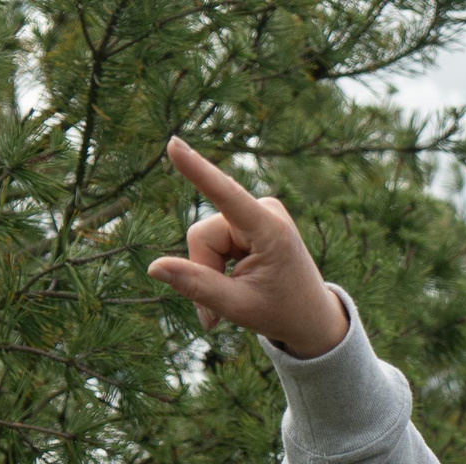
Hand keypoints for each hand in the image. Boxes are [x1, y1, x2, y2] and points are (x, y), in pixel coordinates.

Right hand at [146, 138, 350, 358]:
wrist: (312, 317)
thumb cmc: (282, 313)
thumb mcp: (238, 307)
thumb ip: (196, 286)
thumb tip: (153, 267)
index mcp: (270, 230)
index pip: (226, 196)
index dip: (197, 170)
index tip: (174, 144)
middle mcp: (264, 211)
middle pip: (203, 236)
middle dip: (205, 271)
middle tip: (220, 311)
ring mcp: (257, 211)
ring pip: (204, 240)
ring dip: (210, 273)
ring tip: (233, 299)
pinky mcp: (248, 217)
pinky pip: (212, 240)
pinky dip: (215, 266)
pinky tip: (236, 282)